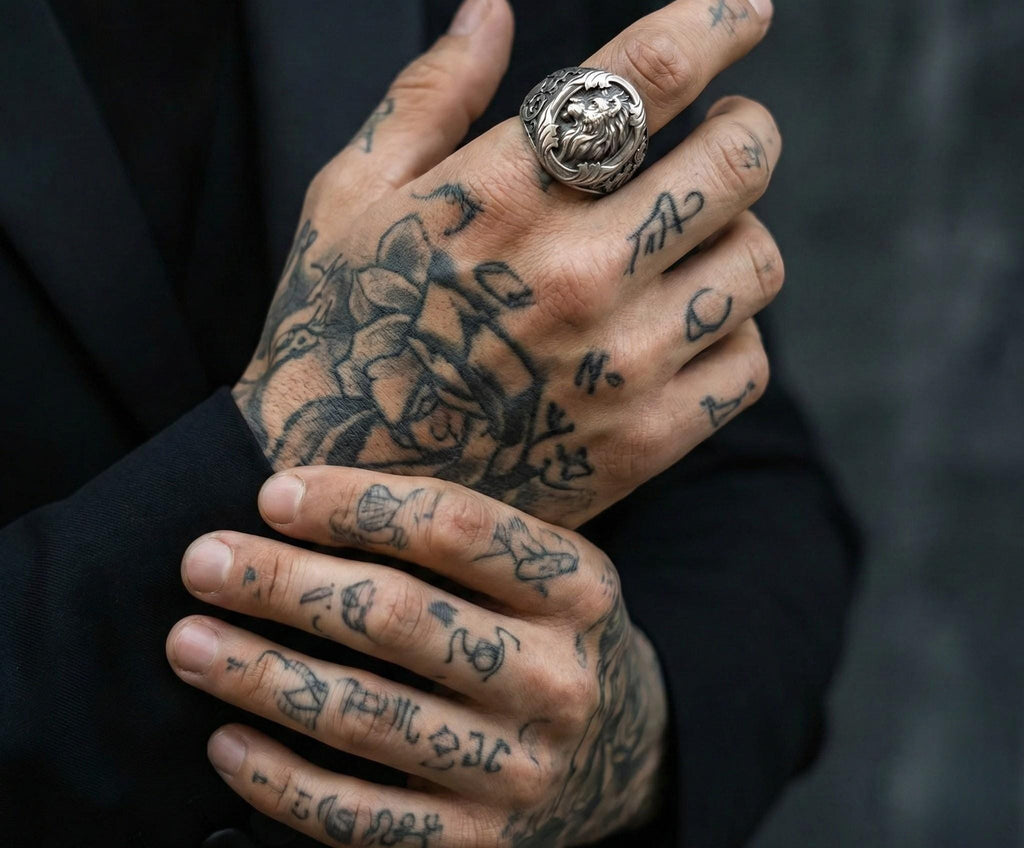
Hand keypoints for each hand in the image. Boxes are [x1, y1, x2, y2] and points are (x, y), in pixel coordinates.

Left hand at [167, 466, 667, 845]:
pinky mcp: (479, 843)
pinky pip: (360, 818)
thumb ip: (454, 535)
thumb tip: (307, 496)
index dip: (354, 505)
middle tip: (203, 561)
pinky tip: (225, 742)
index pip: (454, 527)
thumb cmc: (549, 632)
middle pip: (396, 618)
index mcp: (576, 586)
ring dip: (259, 676)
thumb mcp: (540, 566)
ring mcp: (518, 769)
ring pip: (364, 717)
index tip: (273, 494)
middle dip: (283, 585)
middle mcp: (554, 677)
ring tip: (188, 641)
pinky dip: (281, 781)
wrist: (622, 754)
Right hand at [236, 0, 782, 524]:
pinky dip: (730, 332)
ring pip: (757, 261)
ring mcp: (619, 364)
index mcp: (501, 194)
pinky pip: (748, 362)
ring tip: (690, 240)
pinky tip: (681, 326)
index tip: (745, 3)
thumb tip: (492, 4)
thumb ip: (428, 94)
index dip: (713, 19)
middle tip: (726, 131)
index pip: (643, 74)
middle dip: (745, 127)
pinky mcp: (644, 441)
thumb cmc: (338, 324)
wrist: (337, 487)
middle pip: (737, 160)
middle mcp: (574, 272)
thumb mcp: (349, 196)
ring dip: (736, 232)